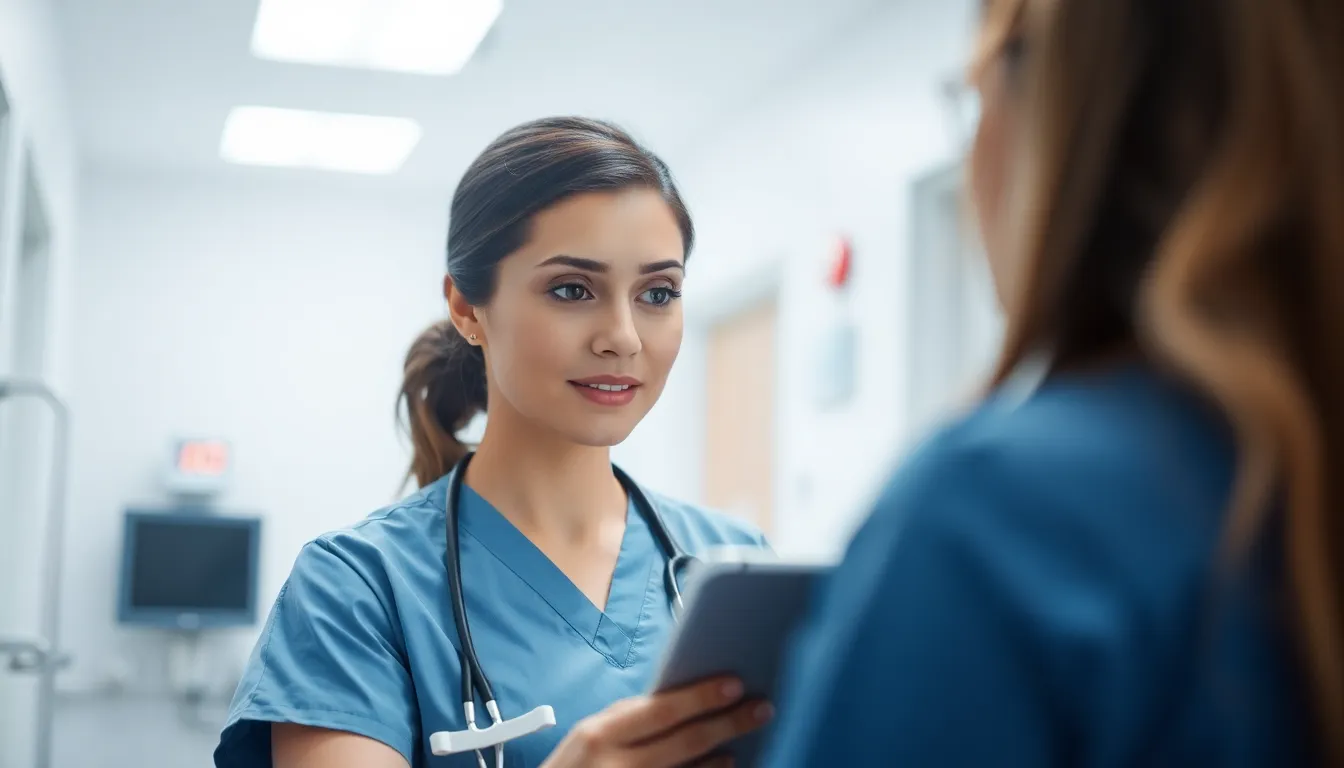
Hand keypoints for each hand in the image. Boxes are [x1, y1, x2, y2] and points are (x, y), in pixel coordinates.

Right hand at [540, 676, 771, 767]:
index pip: (661, 710)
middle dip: (728, 724)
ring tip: (740, 747)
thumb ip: (627, 723)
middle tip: (761, 709)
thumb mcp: (589, 739)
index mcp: (601, 734)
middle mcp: (616, 765)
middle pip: (685, 743)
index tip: (735, 684)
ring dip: (719, 761)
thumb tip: (680, 702)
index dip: (701, 697)